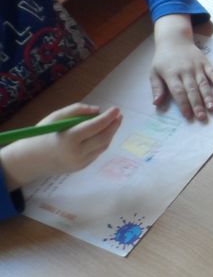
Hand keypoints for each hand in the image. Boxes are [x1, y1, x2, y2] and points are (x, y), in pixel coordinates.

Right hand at [0, 103, 121, 187]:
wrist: (29, 160)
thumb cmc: (42, 135)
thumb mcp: (55, 117)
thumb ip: (76, 110)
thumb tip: (97, 110)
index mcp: (69, 139)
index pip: (95, 126)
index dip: (108, 117)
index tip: (116, 109)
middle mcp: (77, 153)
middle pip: (104, 137)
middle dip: (114, 126)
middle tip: (119, 115)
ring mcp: (80, 162)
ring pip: (103, 146)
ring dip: (110, 134)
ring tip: (113, 123)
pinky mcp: (81, 167)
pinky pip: (97, 152)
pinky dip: (102, 142)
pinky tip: (103, 134)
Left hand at [151, 14, 212, 121]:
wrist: (175, 40)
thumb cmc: (163, 59)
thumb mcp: (154, 72)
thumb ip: (156, 88)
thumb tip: (156, 103)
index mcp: (171, 74)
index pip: (178, 91)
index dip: (183, 104)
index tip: (188, 116)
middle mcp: (185, 71)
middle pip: (192, 90)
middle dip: (197, 105)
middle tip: (202, 118)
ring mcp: (197, 67)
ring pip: (203, 84)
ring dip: (208, 97)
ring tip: (212, 109)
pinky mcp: (205, 63)